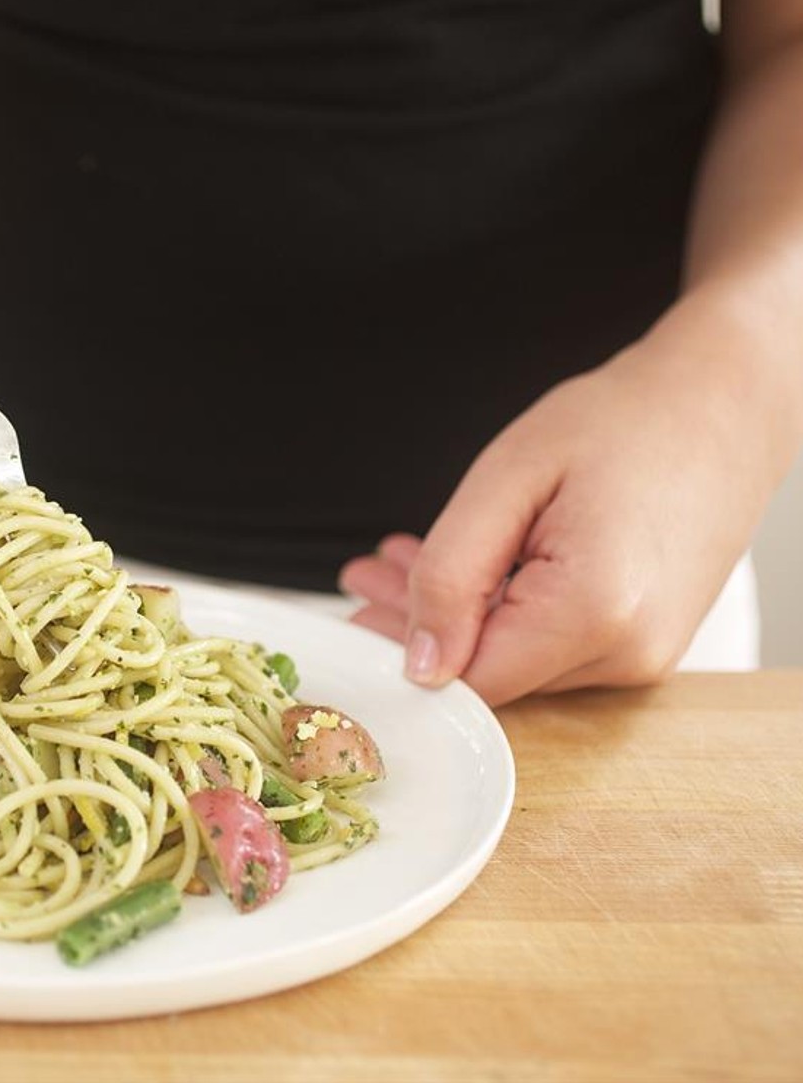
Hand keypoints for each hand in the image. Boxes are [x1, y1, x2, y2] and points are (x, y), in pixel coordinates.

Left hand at [337, 298, 785, 705]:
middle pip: (489, 671)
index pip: (468, 681)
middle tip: (366, 575)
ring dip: (455, 612)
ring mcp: (643, 655)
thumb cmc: (626, 421)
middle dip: (418, 626)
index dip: (401, 654)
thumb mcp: (508, 479)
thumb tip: (417, 662)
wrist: (725, 402)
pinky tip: (465, 568)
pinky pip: (550, 642)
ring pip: (515, 657)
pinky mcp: (643, 642)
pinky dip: (499, 608)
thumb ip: (451, 574)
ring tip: (400, 562)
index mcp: (593, 613)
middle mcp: (628, 652)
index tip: (356, 613)